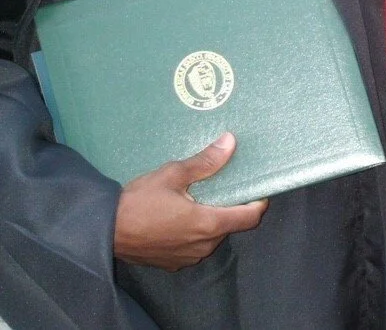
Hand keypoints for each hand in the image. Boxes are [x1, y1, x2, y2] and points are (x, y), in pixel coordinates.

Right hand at [114, 132, 267, 269]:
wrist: (105, 231)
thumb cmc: (140, 200)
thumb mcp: (173, 174)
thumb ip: (205, 161)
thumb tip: (230, 142)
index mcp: (208, 223)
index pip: (249, 219)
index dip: (258, 204)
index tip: (260, 190)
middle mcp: (203, 245)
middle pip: (230, 226)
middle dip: (231, 207)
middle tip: (224, 184)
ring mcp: (188, 257)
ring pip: (213, 237)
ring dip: (212, 219)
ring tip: (201, 197)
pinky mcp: (174, 263)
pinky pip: (195, 246)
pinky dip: (196, 231)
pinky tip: (183, 214)